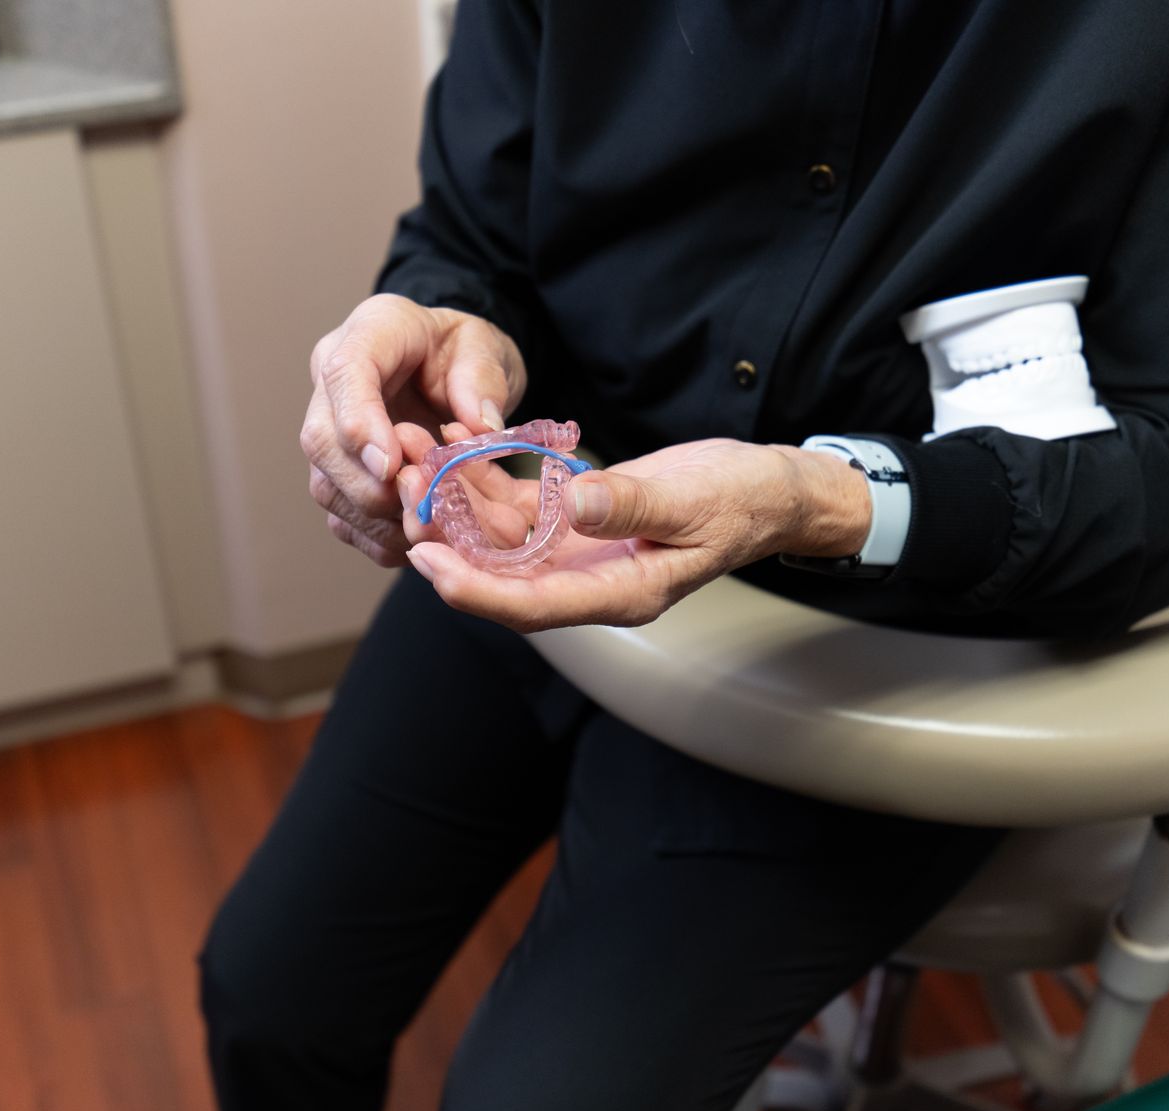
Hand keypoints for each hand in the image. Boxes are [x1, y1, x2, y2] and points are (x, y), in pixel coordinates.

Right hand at [301, 294, 525, 566]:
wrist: (454, 367)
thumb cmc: (463, 350)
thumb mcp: (486, 347)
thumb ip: (483, 381)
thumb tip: (480, 430)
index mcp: (370, 333)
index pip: (344, 374)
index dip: (361, 425)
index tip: (390, 466)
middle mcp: (333, 384)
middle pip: (321, 440)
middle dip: (369, 484)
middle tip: (421, 502)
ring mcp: (330, 430)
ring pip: (326, 486)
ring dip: (376, 518)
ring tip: (428, 525)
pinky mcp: (339, 473)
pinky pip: (343, 518)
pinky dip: (379, 537)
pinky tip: (417, 537)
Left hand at [400, 438, 871, 630]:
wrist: (767, 489)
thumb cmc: (740, 500)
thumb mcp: (693, 502)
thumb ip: (632, 506)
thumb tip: (575, 506)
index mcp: (619, 594)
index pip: (531, 607)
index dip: (474, 589)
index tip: (426, 563)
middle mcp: (587, 582)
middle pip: (500, 577)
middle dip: (446, 541)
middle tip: (401, 497)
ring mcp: (579, 556)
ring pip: (499, 542)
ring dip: (455, 506)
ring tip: (414, 462)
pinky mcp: (575, 524)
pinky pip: (517, 512)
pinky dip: (485, 483)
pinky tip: (456, 447)